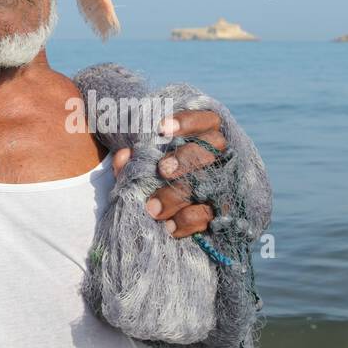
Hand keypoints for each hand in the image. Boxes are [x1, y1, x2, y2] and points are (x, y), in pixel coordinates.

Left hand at [111, 108, 225, 239]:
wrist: (167, 209)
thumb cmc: (155, 175)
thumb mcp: (141, 165)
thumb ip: (132, 159)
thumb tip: (123, 156)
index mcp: (204, 135)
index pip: (206, 120)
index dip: (187, 122)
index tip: (161, 128)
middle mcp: (219, 155)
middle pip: (213, 148)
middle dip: (187, 158)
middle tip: (162, 170)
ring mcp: (224, 183)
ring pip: (212, 183)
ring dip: (180, 195)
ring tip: (153, 207)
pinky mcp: (221, 211)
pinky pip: (210, 215)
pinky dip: (189, 220)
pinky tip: (169, 227)